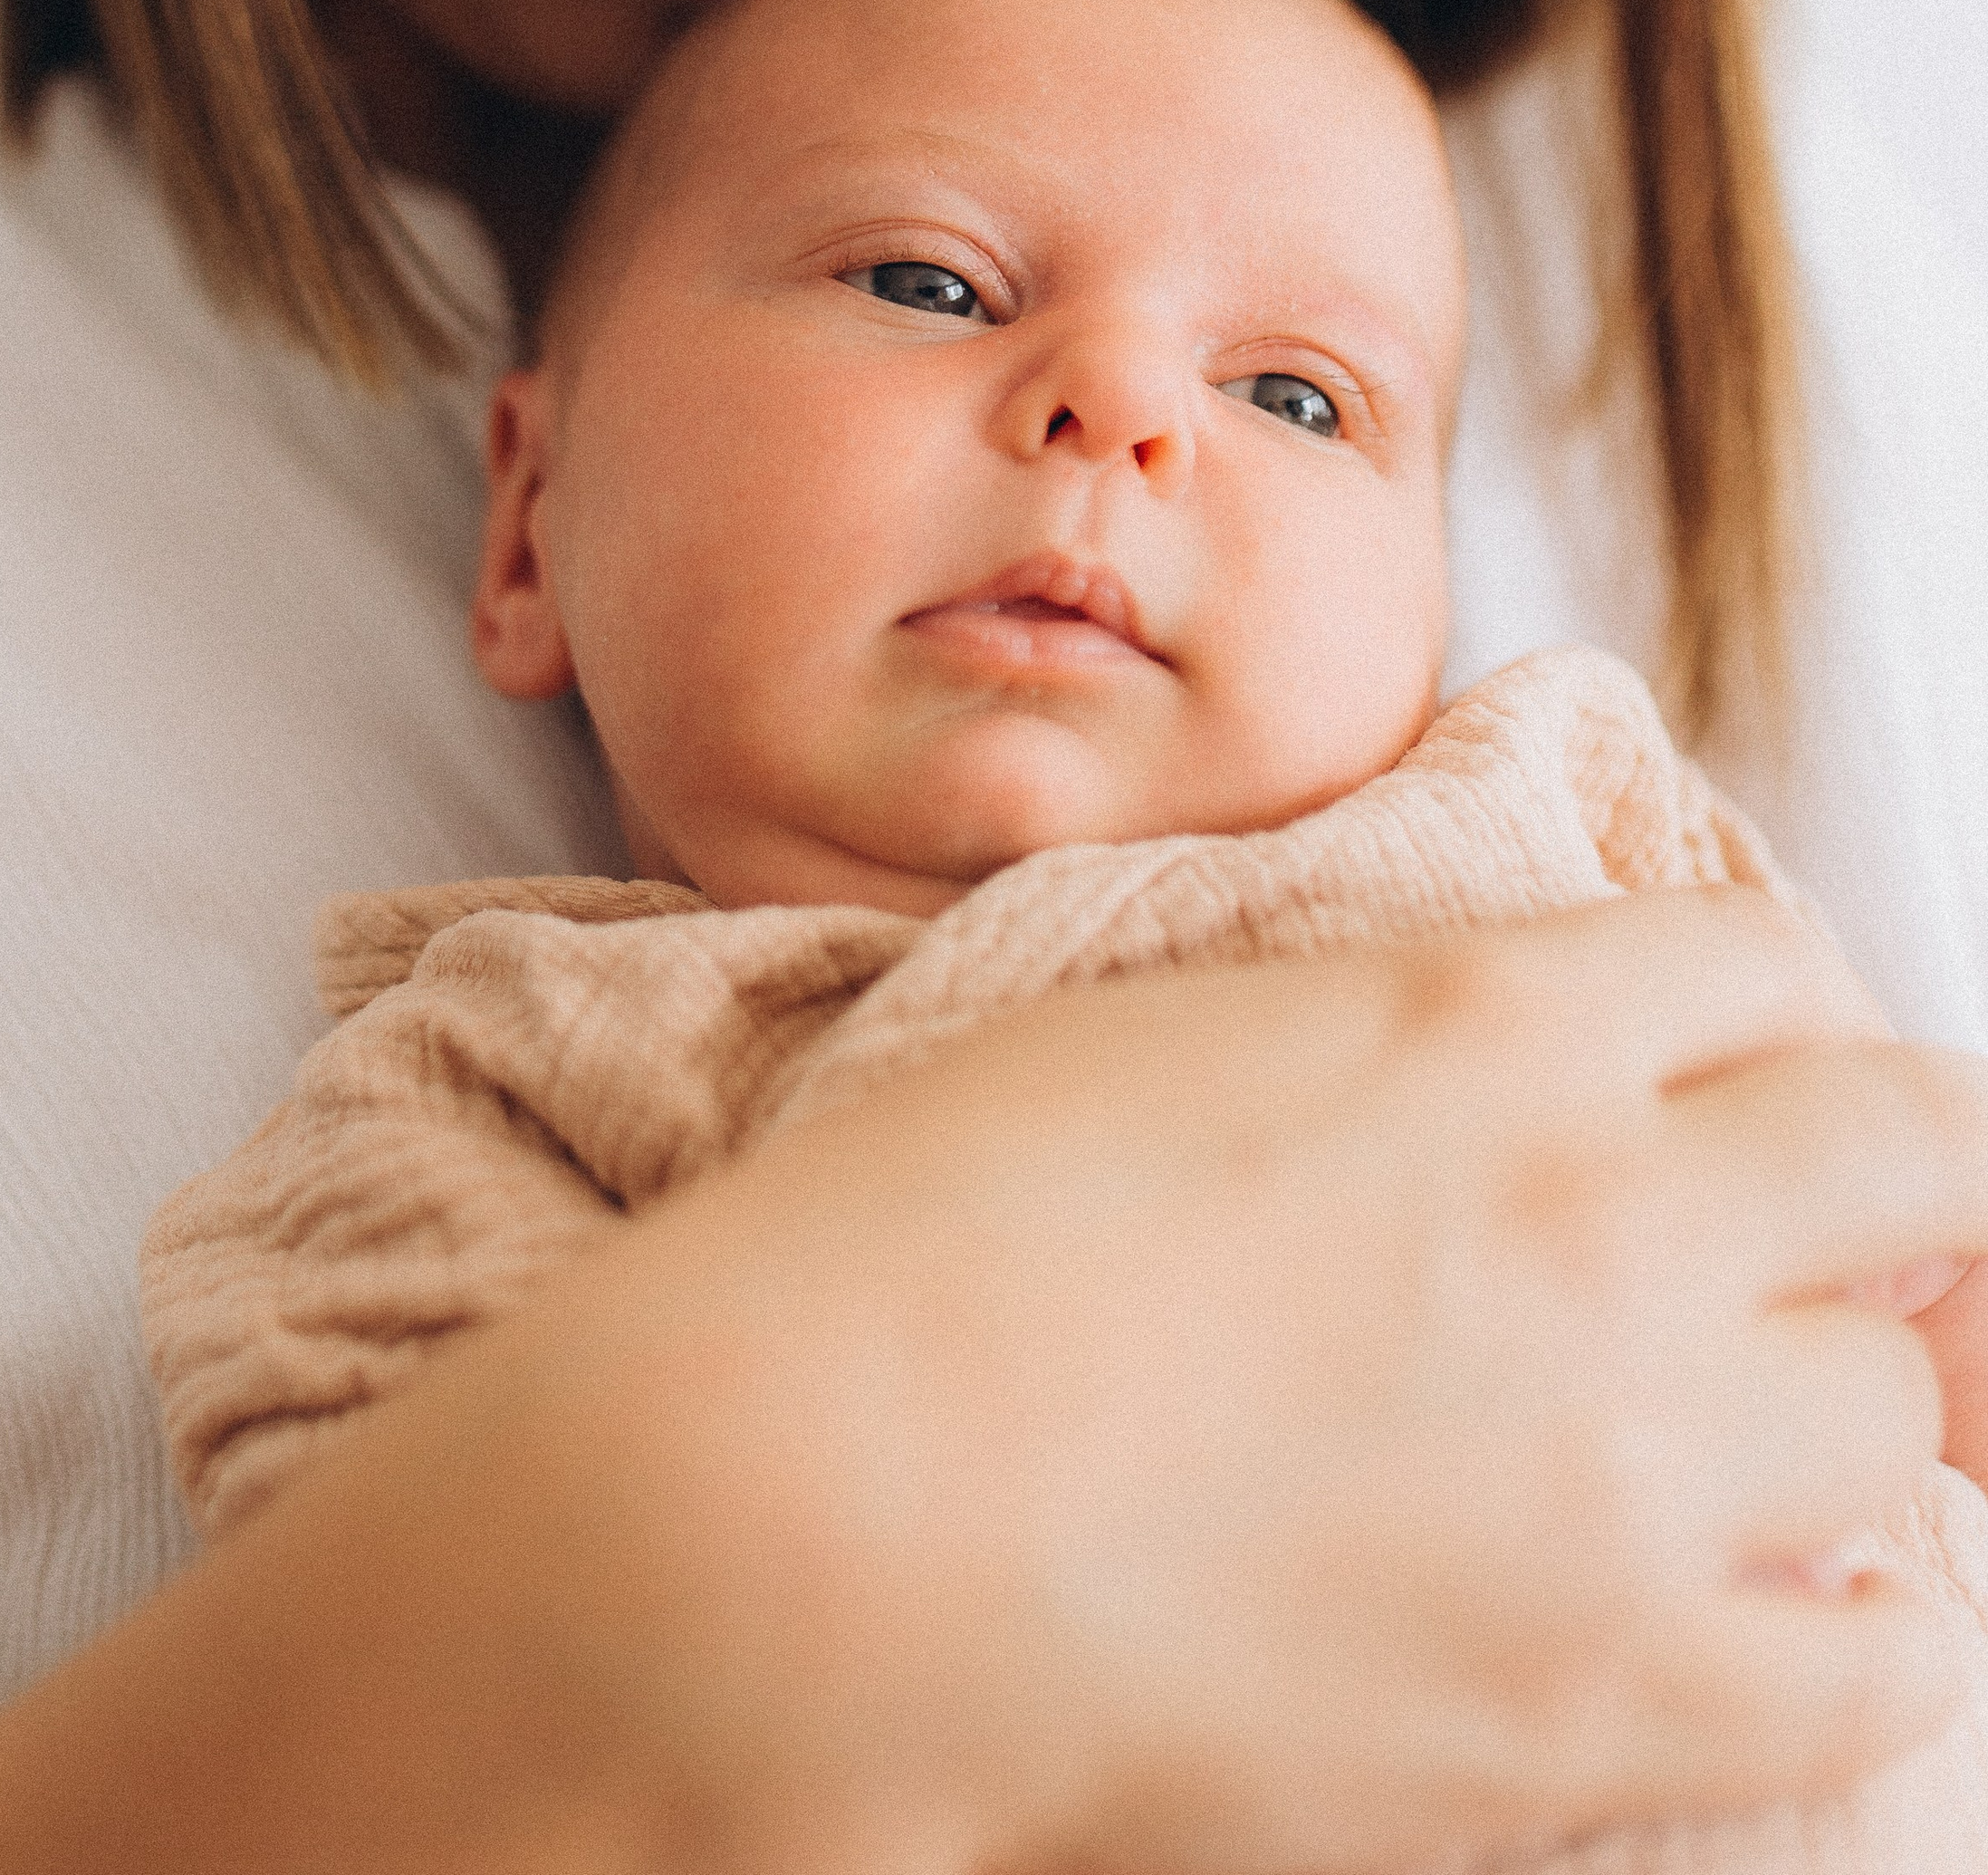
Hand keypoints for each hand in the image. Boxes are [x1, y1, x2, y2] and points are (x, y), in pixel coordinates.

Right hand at [0, 891, 1987, 1874]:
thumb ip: (1395, 1034)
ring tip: (1725, 1430)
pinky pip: (1887, 1657)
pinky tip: (1739, 1595)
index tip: (1722, 1074)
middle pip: (1914, 1152)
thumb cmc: (914, 1250)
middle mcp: (1603, 1217)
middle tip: (1795, 1237)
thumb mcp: (1164, 1036)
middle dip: (1873, 1179)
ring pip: (1912, 1408)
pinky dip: (1853, 1614)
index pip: (1764, 960)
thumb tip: (1524, 1063)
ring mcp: (1629, 1473)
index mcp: (1475, 1020)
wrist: (793, 1528)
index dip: (1756, 1014)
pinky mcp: (1609, 1709)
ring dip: (1839, 1399)